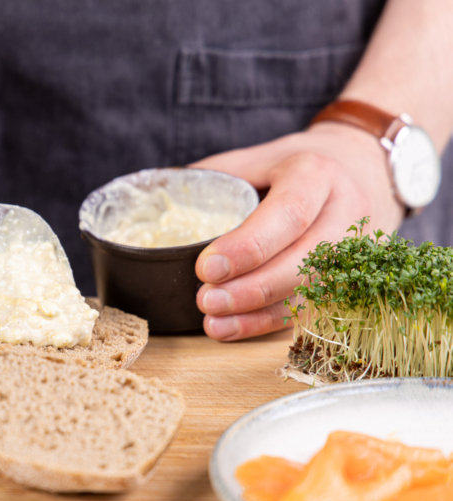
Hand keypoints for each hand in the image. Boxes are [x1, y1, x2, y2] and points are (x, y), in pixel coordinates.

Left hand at [190, 122, 404, 340]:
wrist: (359, 167)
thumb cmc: (291, 165)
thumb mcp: (255, 157)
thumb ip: (213, 178)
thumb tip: (156, 200)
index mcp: (316, 173)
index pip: (288, 214)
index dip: (248, 246)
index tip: (206, 268)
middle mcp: (344, 211)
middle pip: (304, 260)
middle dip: (251, 288)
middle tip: (205, 300)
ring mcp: (354, 249)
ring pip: (311, 292)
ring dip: (257, 313)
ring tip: (212, 321)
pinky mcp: (348, 277)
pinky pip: (310, 309)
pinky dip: (267, 323)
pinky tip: (231, 329)